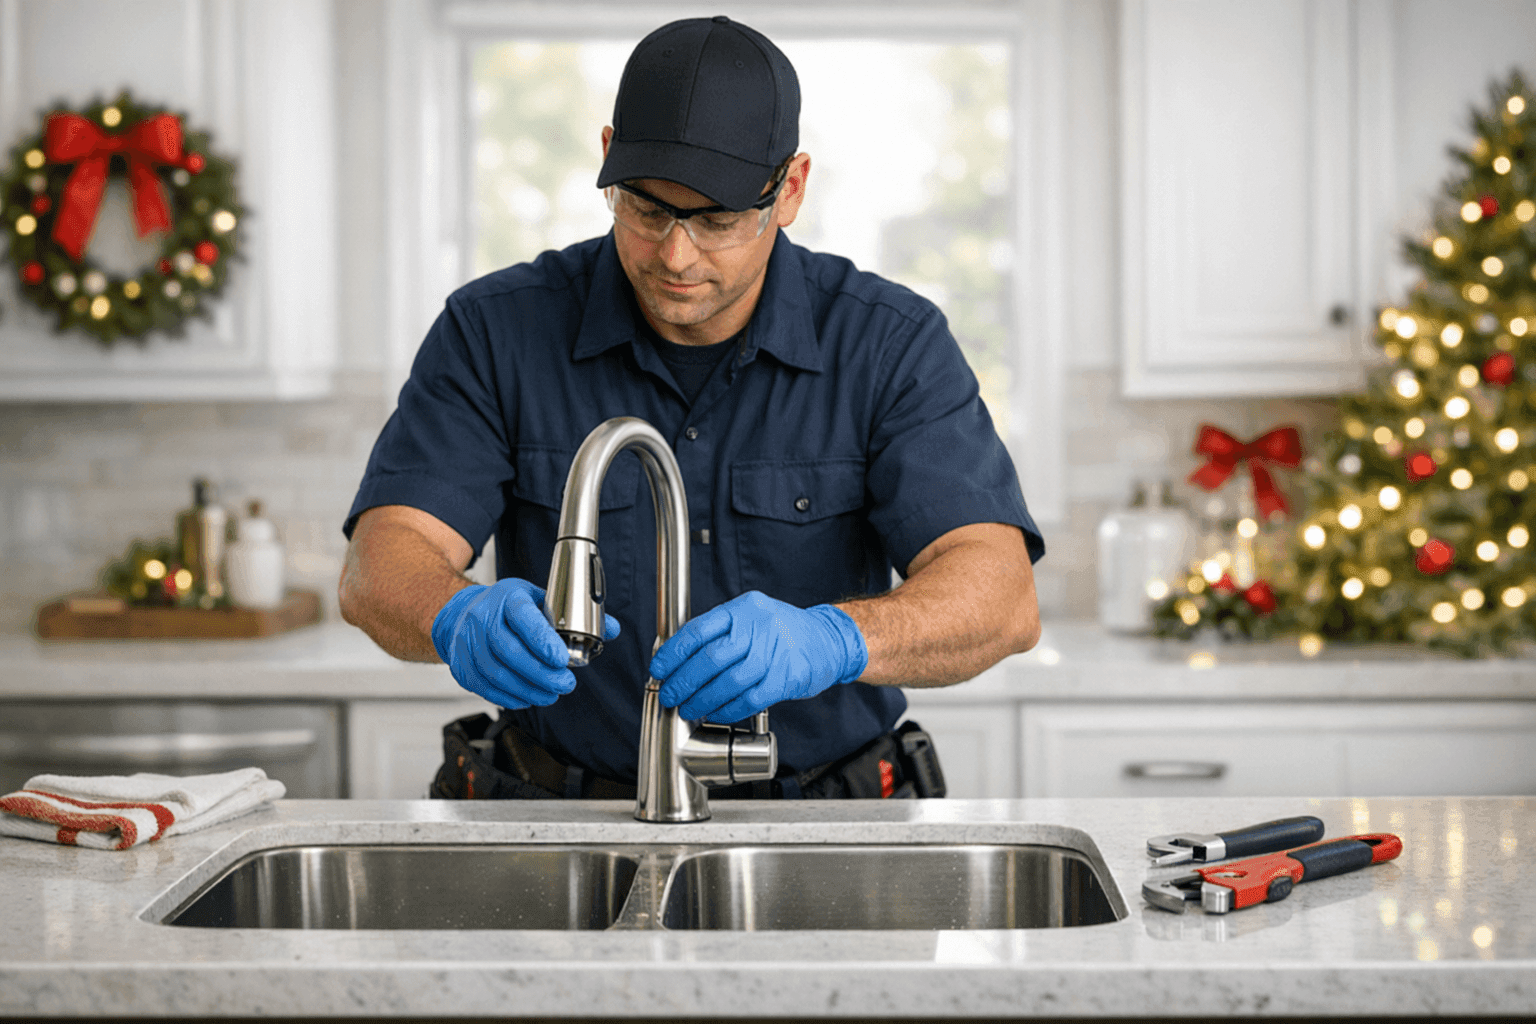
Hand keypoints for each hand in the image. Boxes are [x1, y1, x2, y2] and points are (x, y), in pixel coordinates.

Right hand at [431, 578, 619, 708]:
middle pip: (510, 651)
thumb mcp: (540, 599)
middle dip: (541, 673)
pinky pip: (485, 686)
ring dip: (528, 689)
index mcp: (508, 597)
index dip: (542, 640)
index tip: (562, 659)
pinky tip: (527, 697)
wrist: (464, 613)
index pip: (524, 617)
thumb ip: (575, 614)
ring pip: (497, 672)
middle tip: (566, 685)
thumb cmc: (508, 607)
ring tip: (551, 694)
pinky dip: (509, 696)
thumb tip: (611, 628)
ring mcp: (467, 642)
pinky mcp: (461, 665)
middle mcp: (483, 617)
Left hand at [650, 591, 867, 721]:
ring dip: (702, 701)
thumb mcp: (752, 616)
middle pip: (709, 659)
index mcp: (743, 609)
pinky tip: (716, 714)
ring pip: (727, 683)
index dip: (673, 654)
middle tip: (670, 695)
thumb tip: (679, 659)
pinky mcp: (785, 679)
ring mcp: (774, 653)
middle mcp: (758, 627)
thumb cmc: (783, 631)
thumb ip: (721, 633)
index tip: (659, 670)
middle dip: (683, 682)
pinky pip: (748, 699)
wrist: (828, 640)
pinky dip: (727, 710)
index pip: (698, 631)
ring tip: (688, 709)